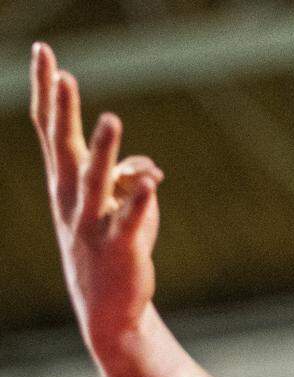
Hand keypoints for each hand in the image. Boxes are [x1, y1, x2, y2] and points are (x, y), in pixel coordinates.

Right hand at [30, 42, 163, 352]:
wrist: (109, 308)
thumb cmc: (112, 245)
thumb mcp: (119, 204)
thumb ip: (129, 176)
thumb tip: (147, 170)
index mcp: (66, 183)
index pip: (52, 129)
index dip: (47, 91)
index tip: (44, 52)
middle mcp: (72, 200)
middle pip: (65, 147)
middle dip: (63, 110)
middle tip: (61, 72)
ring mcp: (94, 224)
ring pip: (97, 182)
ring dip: (105, 152)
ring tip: (113, 119)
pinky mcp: (122, 248)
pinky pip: (131, 221)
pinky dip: (140, 203)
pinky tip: (153, 184)